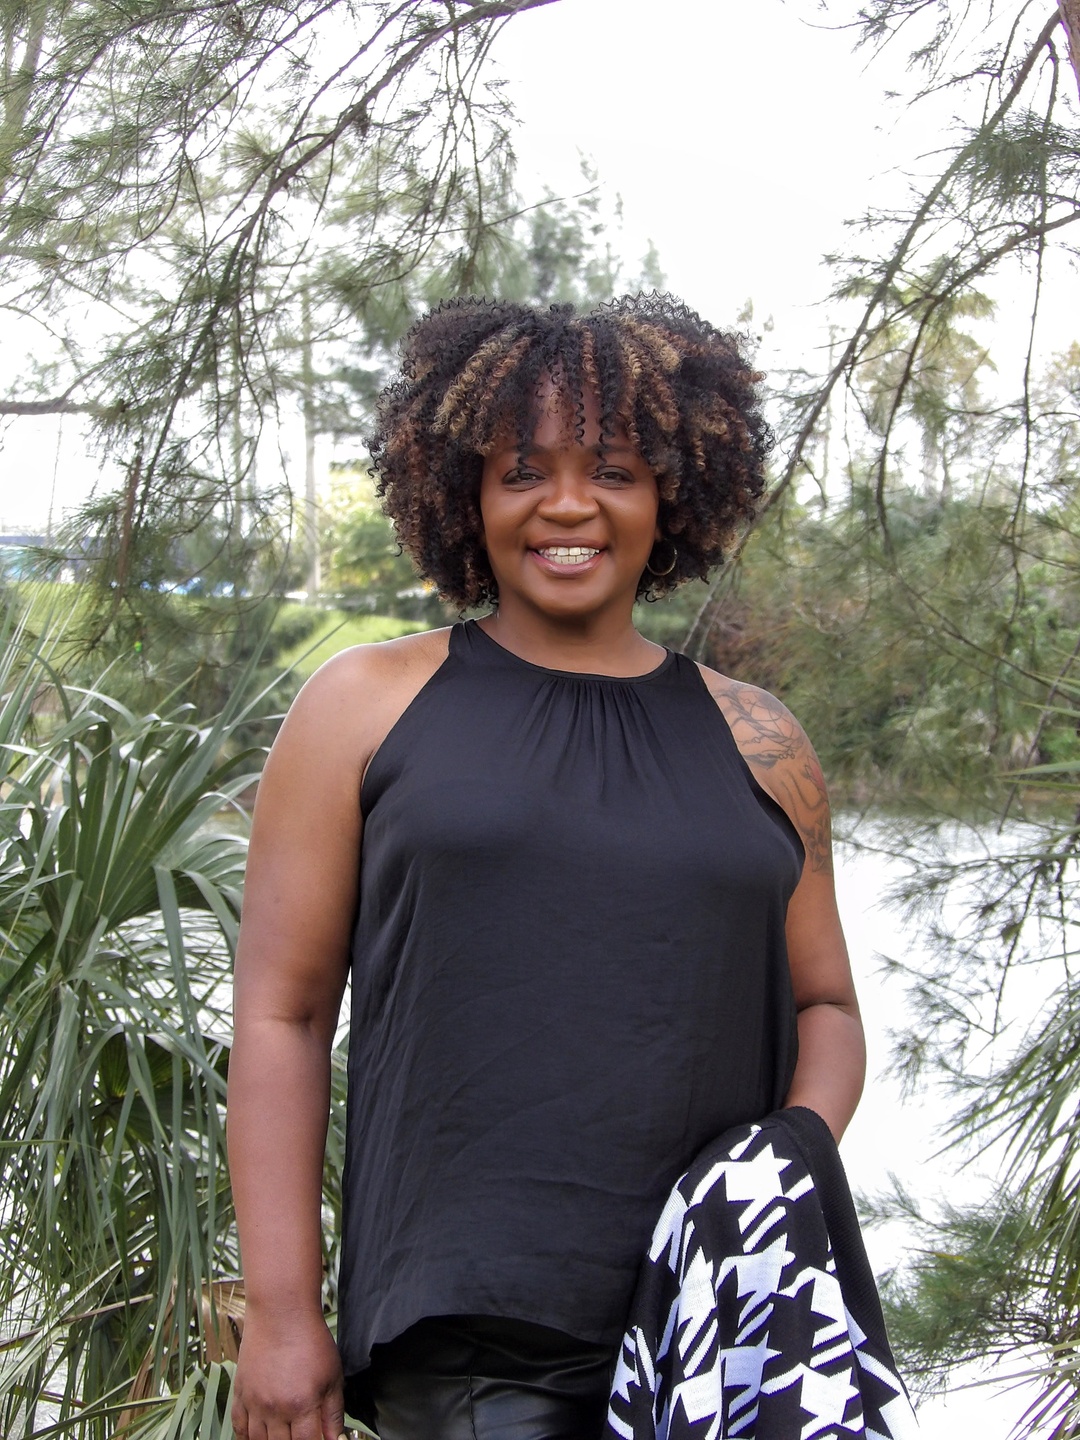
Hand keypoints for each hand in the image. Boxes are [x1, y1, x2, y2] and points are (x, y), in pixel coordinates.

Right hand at [232, 1309, 344, 1439]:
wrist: (280, 1313)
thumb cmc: (311, 1341)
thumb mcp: (333, 1376)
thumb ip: (334, 1413)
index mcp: (302, 1405)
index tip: (317, 1439)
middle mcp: (275, 1409)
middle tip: (300, 1433)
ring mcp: (254, 1403)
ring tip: (282, 1435)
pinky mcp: (240, 1394)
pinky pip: (238, 1428)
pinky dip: (246, 1437)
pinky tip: (257, 1436)